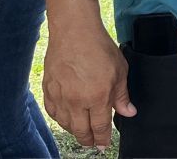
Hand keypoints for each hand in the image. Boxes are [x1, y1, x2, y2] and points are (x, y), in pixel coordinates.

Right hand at [42, 21, 136, 148]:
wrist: (74, 30)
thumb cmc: (99, 46)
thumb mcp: (120, 69)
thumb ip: (122, 95)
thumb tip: (128, 112)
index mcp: (98, 97)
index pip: (100, 127)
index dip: (103, 139)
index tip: (104, 145)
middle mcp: (77, 102)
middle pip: (81, 131)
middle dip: (89, 139)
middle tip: (93, 142)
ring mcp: (61, 97)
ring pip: (66, 125)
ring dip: (75, 130)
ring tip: (82, 130)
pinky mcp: (48, 90)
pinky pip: (53, 113)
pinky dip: (60, 119)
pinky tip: (66, 117)